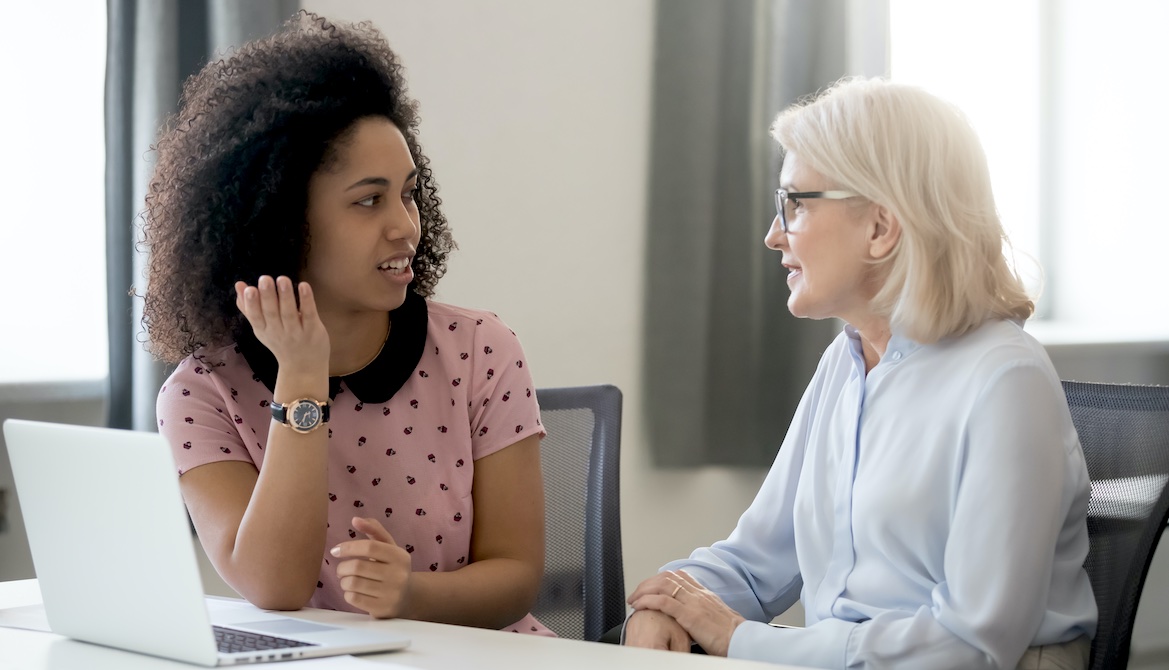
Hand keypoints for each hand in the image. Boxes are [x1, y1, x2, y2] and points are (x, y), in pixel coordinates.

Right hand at [235, 275, 328, 374]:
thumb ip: (249, 307)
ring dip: (286, 296)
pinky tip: (304, 286)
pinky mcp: (313, 330)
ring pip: (289, 313)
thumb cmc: (281, 342)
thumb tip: (238, 285)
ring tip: (282, 279)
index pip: (255, 317)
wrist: (304, 367)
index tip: (250, 289)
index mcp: (263, 330)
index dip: (251, 304)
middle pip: (271, 313)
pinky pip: (309, 314)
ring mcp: (296, 332)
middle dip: (267, 296)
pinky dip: (306, 300)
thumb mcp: (262, 328)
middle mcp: (278, 332)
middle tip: (265, 279)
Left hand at [331, 517, 413, 618]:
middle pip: (357, 566)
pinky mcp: (383, 609)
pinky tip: (353, 592)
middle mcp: (398, 575)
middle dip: (342, 567)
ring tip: (347, 580)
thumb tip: (355, 519)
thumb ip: (374, 530)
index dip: (349, 547)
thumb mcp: (389, 547)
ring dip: (343, 581)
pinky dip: (347, 594)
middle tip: (341, 569)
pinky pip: (353, 599)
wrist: (409, 597)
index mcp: (400, 556)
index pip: (369, 547)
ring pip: (353, 583)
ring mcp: (391, 594)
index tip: (336, 550)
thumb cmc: (393, 568)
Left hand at [628, 570, 745, 656]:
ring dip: (643, 590)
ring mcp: (693, 602)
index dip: (661, 578)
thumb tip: (696, 617)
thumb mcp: (716, 618)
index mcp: (705, 594)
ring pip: (662, 585)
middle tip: (637, 593)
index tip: (651, 585)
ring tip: (634, 599)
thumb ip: (704, 612)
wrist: (742, 640)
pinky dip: (647, 601)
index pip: (680, 576)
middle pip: (667, 578)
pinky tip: (639, 605)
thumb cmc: (731, 635)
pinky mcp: (689, 614)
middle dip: (648, 583)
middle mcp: (698, 594)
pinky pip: (663, 602)